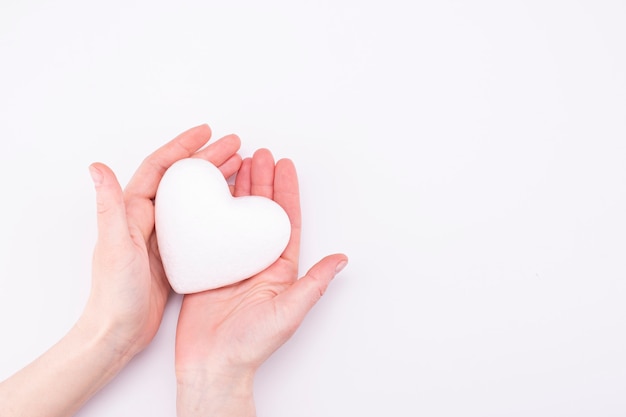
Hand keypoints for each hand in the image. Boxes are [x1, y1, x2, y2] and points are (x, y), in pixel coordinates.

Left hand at [80, 124, 242, 358]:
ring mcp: (160, 236)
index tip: (208, 133)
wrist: (118, 332)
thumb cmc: (114, 294)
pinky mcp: (172, 254)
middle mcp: (145, 218)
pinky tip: (231, 209)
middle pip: (181, 178)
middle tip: (235, 146)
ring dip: (213, 180)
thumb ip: (109, 206)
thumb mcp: (115, 247)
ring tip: (239, 168)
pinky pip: (198, 223)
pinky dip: (215, 209)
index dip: (184, 146)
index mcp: (131, 211)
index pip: (159, 167)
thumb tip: (97, 166)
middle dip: (207, 158)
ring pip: (192, 198)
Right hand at [175, 149, 347, 415]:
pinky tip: (208, 194)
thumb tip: (342, 258)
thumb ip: (315, 282)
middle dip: (261, 181)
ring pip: (236, 218)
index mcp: (279, 269)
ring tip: (237, 162)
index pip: (286, 221)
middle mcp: (257, 262)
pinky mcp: (208, 268)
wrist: (212, 365)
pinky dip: (210, 211)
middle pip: (261, 213)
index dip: (286, 191)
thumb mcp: (289, 311)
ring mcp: (232, 263)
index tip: (285, 165)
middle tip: (259, 154)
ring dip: (238, 190)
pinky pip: (210, 233)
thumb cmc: (251, 345)